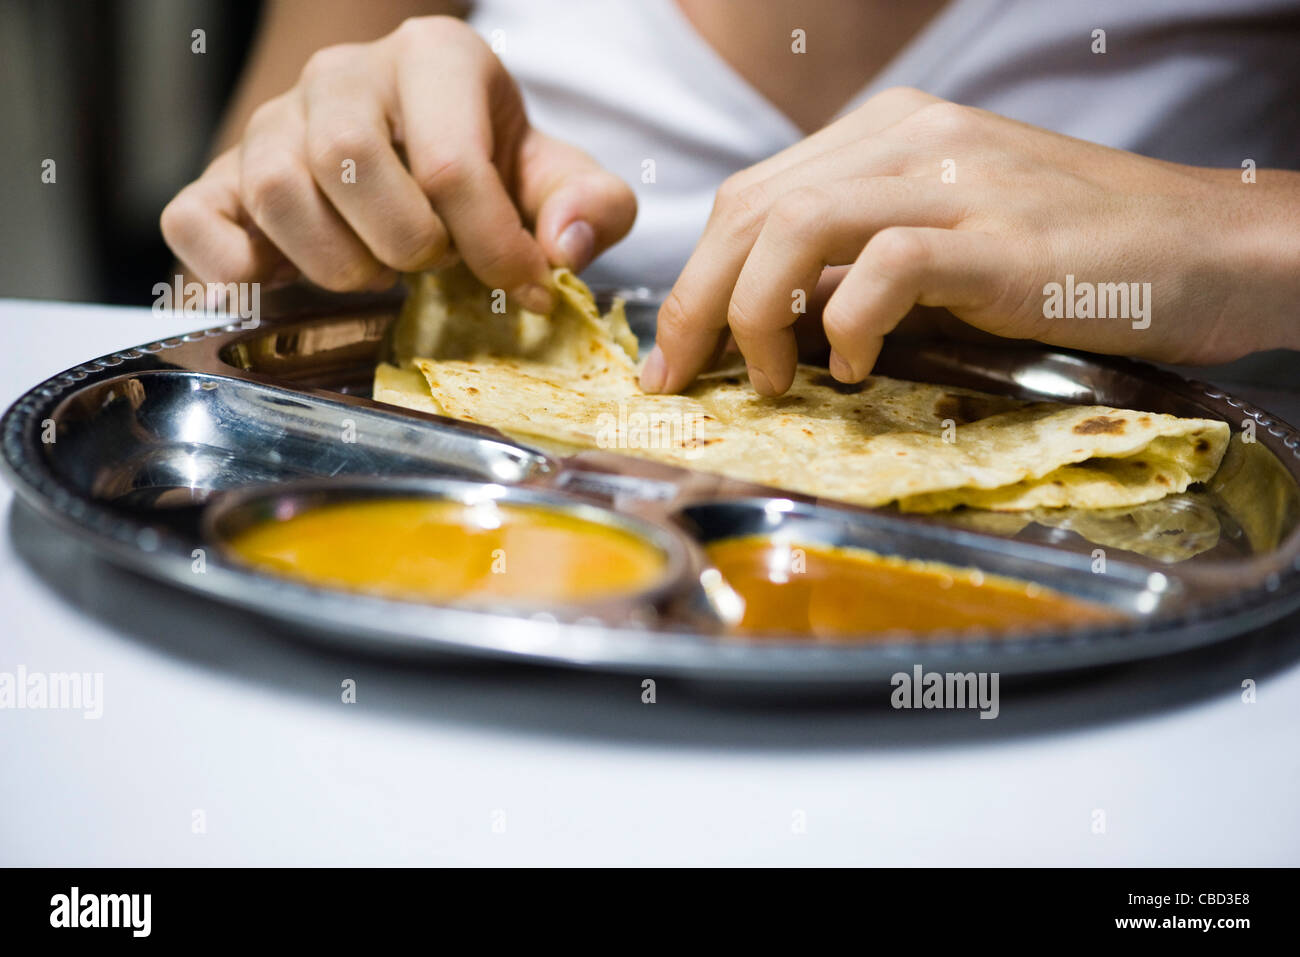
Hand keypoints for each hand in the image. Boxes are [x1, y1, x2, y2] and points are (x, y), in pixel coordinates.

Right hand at [161, 16, 635, 311]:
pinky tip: (282, 281)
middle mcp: (343, 73)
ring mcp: (273, 119)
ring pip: (277, 191)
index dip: (493, 248)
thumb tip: (564, 248)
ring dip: (337, 263)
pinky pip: (194, 219)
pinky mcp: (220, 175)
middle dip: (406, 246)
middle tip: (433, 264)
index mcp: (434, 56)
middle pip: (350, 166)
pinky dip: (231, 266)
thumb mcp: (558, 181)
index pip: (451, 164)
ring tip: (376, 270)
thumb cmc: (491, 170)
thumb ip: (592, 207)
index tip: (521, 288)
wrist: (422, 163)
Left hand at [643, 87, 1299, 395]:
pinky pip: (886, 265)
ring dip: (757, 313)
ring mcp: (958, 182)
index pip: (752, 196)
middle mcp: (912, 140)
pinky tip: (855, 369)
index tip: (676, 353)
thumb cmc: (1078, 259)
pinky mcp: (1001, 237)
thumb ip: (865, 265)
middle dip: (696, 302)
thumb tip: (781, 325)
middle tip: (680, 379)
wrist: (1212, 250)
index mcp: (890, 136)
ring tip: (769, 379)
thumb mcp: (949, 246)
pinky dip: (849, 324)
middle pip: (753, 209)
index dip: (696, 276)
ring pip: (798, 226)